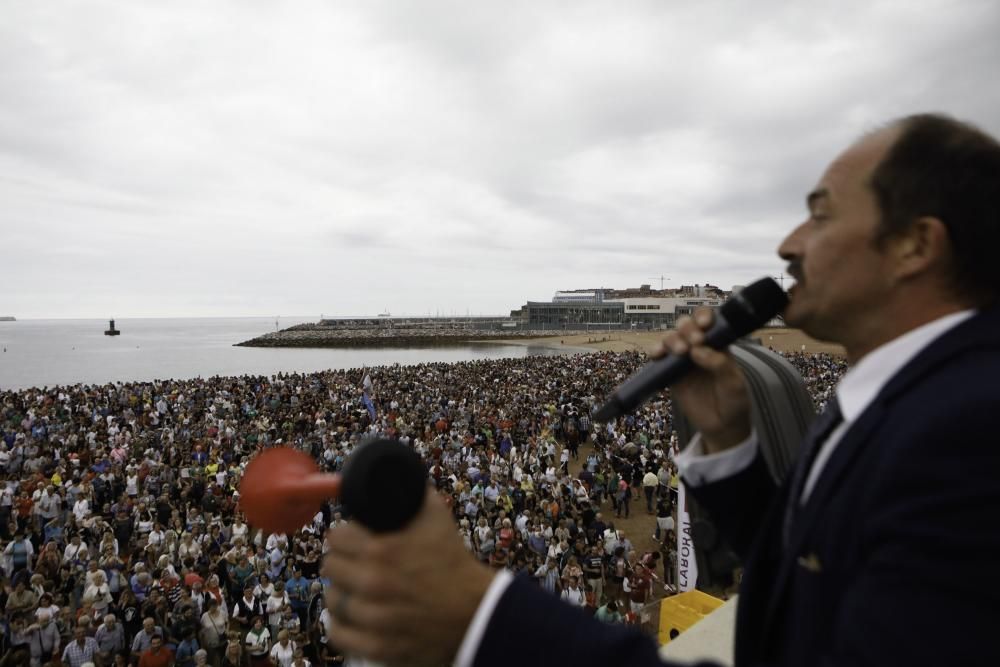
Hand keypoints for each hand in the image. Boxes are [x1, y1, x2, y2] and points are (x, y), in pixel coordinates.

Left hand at [322, 486, 494, 665]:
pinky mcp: (377, 645)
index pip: (335, 536)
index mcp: (381, 549)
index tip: (353, 539)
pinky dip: (342, 625)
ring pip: (332, 599)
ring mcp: (373, 617)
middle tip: (356, 563)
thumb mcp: (435, 514)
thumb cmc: (453, 561)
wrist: (475, 610)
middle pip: (330, 566)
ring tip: (357, 589)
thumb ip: (409, 492)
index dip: (346, 536)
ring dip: (343, 592)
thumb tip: (392, 472)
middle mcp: (372, 582)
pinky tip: (353, 616)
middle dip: (343, 561)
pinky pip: (338, 634)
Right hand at [651, 308, 751, 452]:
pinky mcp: (669, 373)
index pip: (709, 321)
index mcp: (718, 344)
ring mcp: (682, 360)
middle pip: (686, 326)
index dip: (703, 316)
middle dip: (687, 328)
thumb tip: (698, 349)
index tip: (704, 324)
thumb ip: (720, 364)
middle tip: (695, 341)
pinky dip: (655, 351)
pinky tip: (658, 354)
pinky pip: (658, 357)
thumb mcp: (734, 383)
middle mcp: (698, 347)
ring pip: (671, 338)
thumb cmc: (734, 401)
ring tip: (681, 351)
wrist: (722, 427)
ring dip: (672, 339)